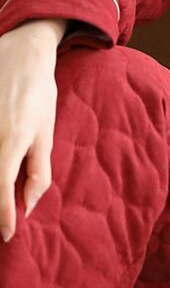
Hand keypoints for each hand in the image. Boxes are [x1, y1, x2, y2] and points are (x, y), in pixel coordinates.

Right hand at [0, 22, 61, 240]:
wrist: (20, 53)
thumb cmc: (38, 93)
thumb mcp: (46, 132)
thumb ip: (38, 171)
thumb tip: (28, 205)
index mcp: (10, 141)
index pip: (1, 190)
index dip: (3, 217)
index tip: (8, 235)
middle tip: (2, 220)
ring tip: (3, 199)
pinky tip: (0, 173)